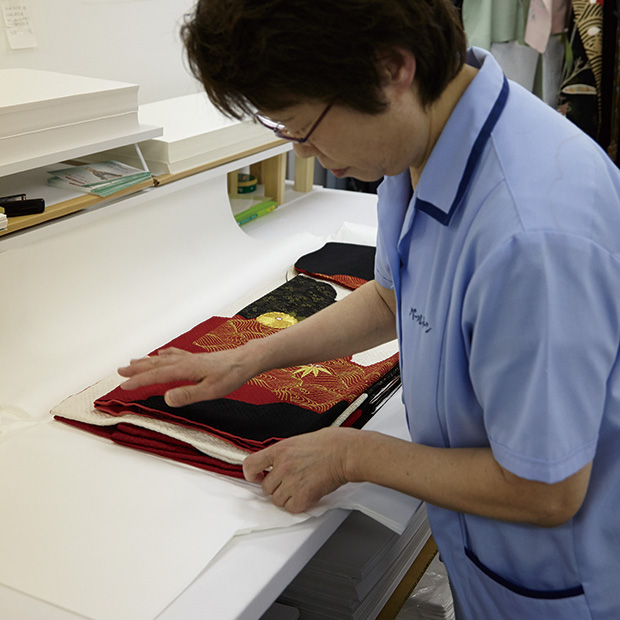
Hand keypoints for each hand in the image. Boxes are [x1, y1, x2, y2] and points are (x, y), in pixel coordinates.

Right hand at [117, 346, 256, 406]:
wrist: (245, 361)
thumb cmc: (230, 376)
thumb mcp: (210, 391)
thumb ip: (188, 395)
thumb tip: (166, 398)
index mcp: (185, 369)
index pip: (157, 375)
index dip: (139, 381)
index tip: (123, 385)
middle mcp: (185, 361)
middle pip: (156, 364)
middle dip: (137, 368)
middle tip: (119, 371)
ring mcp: (190, 358)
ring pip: (163, 358)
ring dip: (146, 361)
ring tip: (132, 361)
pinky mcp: (197, 358)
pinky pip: (174, 354)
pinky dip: (164, 355)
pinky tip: (162, 354)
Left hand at [243, 427, 358, 512]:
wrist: (346, 452)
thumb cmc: (330, 443)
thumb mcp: (299, 440)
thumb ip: (284, 453)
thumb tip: (276, 463)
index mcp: (280, 450)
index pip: (250, 465)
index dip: (251, 474)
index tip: (256, 476)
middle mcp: (282, 466)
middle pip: (265, 488)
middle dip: (276, 487)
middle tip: (291, 482)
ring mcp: (292, 481)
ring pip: (277, 500)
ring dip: (287, 497)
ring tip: (301, 487)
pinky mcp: (304, 495)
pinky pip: (291, 508)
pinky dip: (298, 505)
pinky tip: (307, 494)